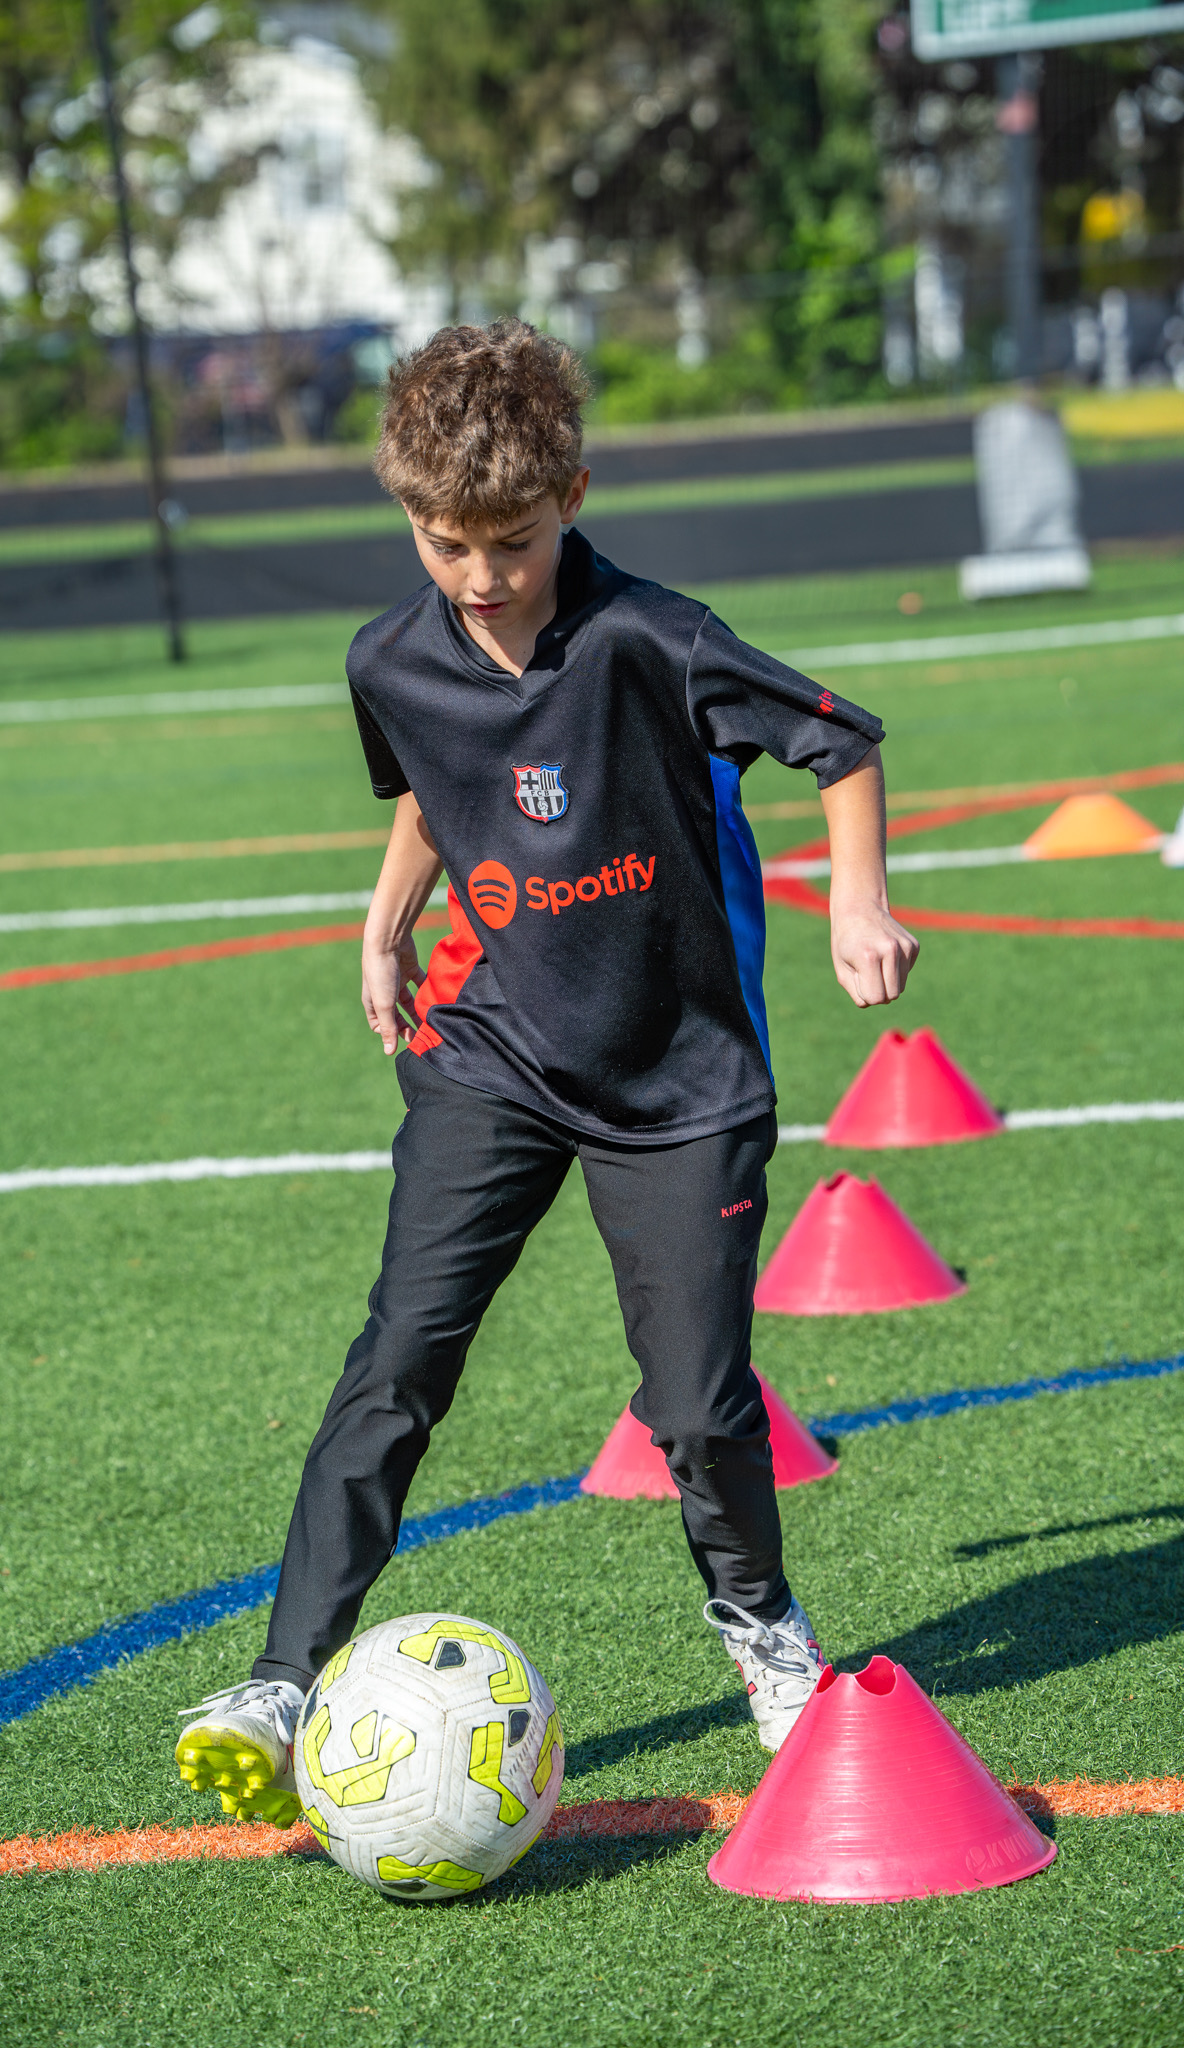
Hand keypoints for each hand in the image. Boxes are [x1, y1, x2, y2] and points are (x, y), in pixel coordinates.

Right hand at [362, 930, 424, 1053]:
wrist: (389, 939)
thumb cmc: (381, 972)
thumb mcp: (385, 1003)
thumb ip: (389, 1027)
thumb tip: (389, 1051)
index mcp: (373, 1002)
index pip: (380, 1025)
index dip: (391, 1034)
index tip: (407, 1039)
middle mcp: (384, 993)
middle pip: (397, 1015)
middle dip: (408, 1025)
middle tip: (423, 1035)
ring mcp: (397, 981)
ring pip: (410, 1002)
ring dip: (419, 1011)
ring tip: (432, 1022)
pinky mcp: (409, 969)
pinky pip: (420, 984)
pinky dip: (427, 991)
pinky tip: (437, 999)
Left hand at [830, 901, 918, 1006]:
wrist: (860, 909)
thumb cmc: (846, 943)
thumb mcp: (842, 970)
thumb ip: (858, 993)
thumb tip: (879, 1001)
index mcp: (869, 957)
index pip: (876, 998)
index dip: (865, 993)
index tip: (858, 977)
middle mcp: (891, 950)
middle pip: (892, 996)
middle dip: (879, 991)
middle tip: (866, 972)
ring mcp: (905, 947)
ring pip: (901, 987)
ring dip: (887, 981)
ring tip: (875, 961)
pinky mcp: (914, 946)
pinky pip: (906, 974)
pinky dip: (895, 970)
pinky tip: (885, 953)